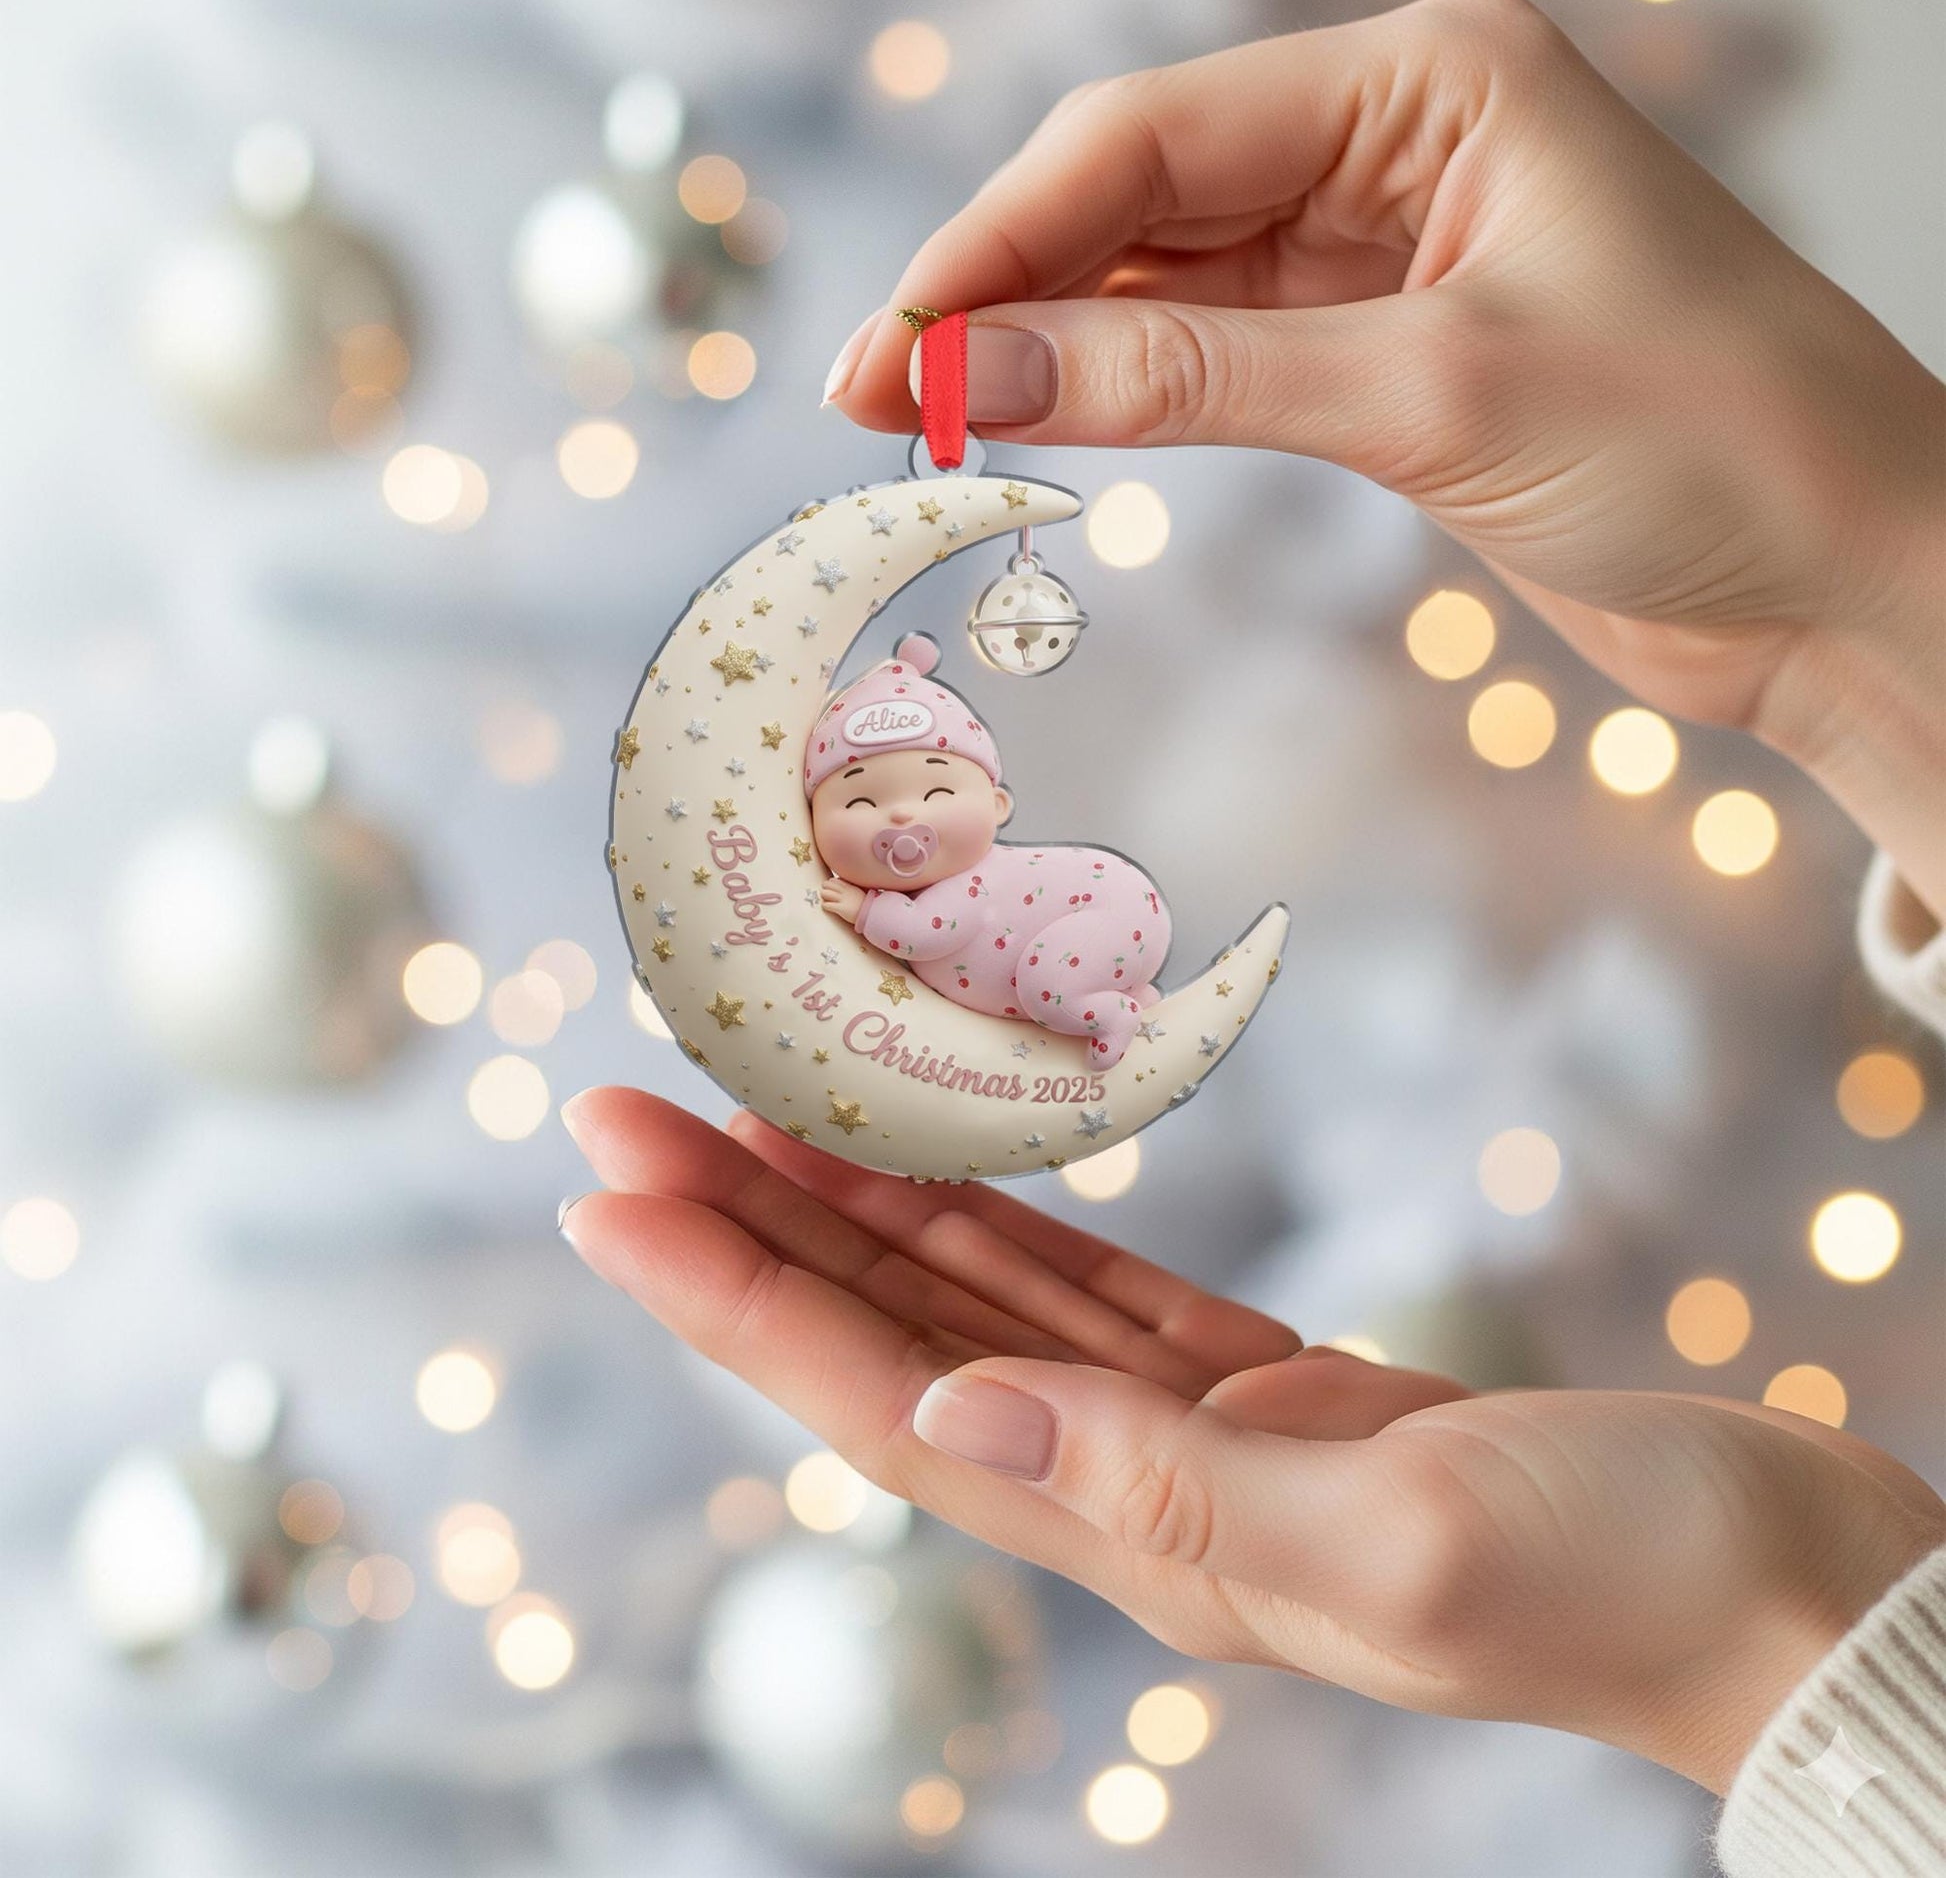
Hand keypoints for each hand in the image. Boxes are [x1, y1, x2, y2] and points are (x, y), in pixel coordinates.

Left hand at [560, 1088, 1945, 1793]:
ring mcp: (1195, 1443)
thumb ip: (1162, 1495)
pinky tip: (920, 1167)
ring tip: (735, 1115)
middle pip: (891, 1342)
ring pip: (973, 1307)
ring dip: (849, 1214)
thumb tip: (942, 1421)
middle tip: (614, 1111)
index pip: (881, 1400)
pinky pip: (1084, 1292)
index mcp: (1147, 1543)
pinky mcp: (1266, 1395)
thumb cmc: (1627, 1577)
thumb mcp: (1395, 1547)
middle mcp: (1136, 1497)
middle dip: (743, 1231)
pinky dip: (992, 1224)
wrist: (1774, 1589)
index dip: (733, 1299)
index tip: (611, 1197)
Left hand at [819, 877, 865, 923]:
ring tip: (825, 900)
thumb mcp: (860, 892)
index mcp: (850, 886)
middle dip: (825, 888)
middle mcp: (845, 891)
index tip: (831, 889)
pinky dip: (825, 906)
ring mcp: (843, 899)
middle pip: (827, 884)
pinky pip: (827, 905)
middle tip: (825, 894)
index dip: (831, 884)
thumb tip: (847, 890)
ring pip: (825, 893)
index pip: (834, 880)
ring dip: (823, 896)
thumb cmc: (866, 905)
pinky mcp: (841, 908)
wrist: (871, 914)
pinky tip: (827, 907)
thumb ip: (853, 889)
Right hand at [824, 0, 1945, 912]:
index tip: (895, 344)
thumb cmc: (1708, 442)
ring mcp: (1390, 251)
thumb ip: (1190, 380)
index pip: (1155, 139)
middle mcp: (1402, 142)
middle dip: (1006, 294)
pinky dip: (1133, 396)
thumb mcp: (1427, 391)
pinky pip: (1220, 356)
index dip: (1004, 242)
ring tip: (929, 420)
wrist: (1841, 579)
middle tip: (874, 393)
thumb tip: (976, 374)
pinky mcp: (1389, 355)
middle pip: (1145, 198)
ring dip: (1055, 350)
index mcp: (1435, 80)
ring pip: (1171, 282)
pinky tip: (1045, 424)